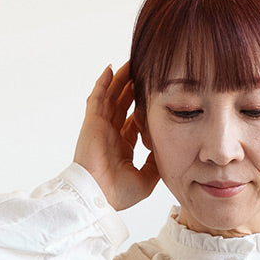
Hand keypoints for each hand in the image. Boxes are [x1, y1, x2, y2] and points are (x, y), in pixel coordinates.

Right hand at [72, 62, 160, 211]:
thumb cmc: (118, 193)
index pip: (133, 122)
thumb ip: (156, 163)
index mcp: (122, 148)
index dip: (143, 109)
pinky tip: (111, 69)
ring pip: (111, 97)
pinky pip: (97, 97)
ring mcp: (101, 127)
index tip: (155, 97)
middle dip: (132, 89)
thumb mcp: (146, 179)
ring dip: (121, 80)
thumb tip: (167, 151)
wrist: (99, 196)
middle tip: (144, 73)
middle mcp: (111, 135)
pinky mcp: (93, 122)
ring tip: (131, 63)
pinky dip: (103, 83)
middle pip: (123, 105)